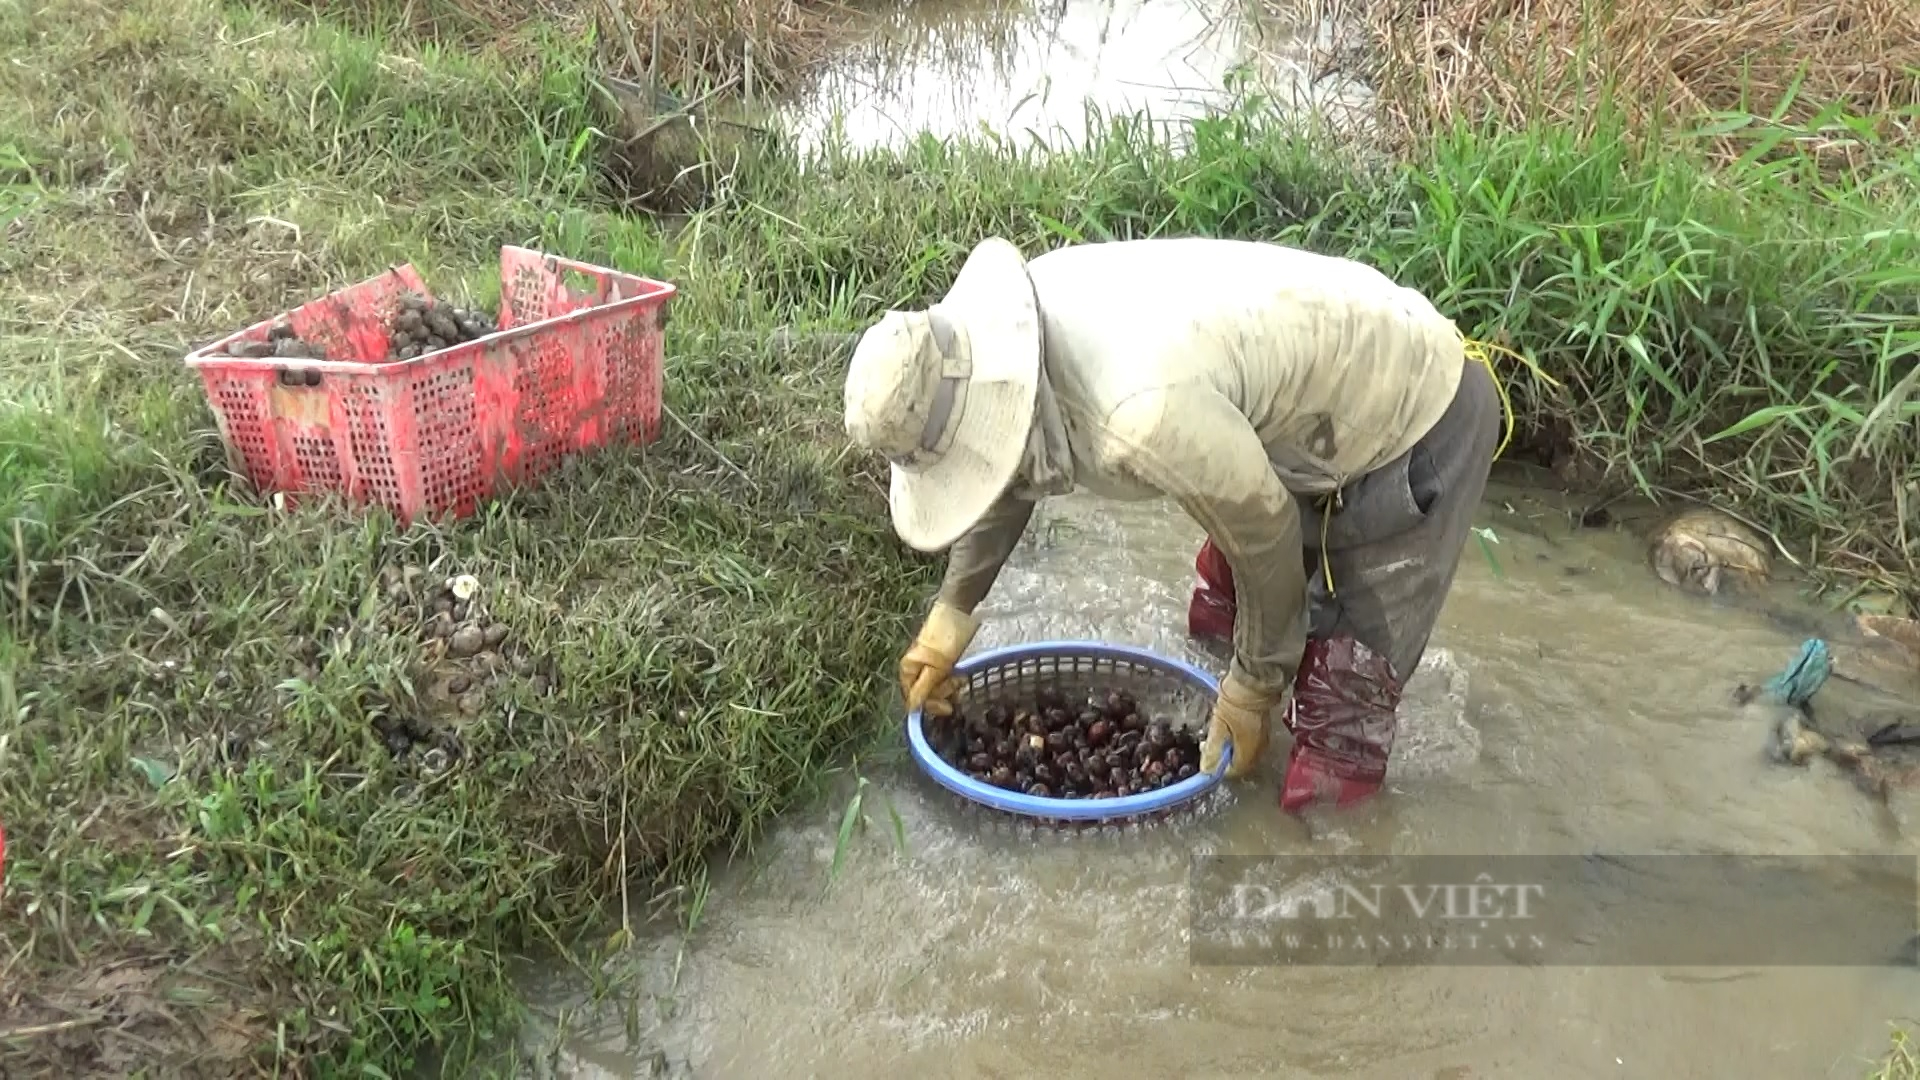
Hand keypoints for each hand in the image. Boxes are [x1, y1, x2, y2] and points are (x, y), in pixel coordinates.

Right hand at [900, 601, 977, 717]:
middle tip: (958, 683)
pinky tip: (962, 675)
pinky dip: (953, 679)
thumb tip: (911, 709)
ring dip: (950, 686)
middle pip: (926, 694)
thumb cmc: (947, 636)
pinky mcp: (940, 659)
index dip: (930, 705)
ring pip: (937, 686)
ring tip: (962, 677)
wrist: (959, 609)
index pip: (914, 699)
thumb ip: (925, 687)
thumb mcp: (937, 666)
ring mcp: (928, 663)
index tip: (949, 707)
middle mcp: (915, 668)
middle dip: (943, 693)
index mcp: (908, 669)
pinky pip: (944, 677)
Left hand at [1199, 671, 1279, 779]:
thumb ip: (1213, 749)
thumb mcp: (1218, 726)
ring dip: (1229, 749)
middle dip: (1222, 758)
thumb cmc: (1234, 705)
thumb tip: (1206, 769)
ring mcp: (1263, 740)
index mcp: (1248, 752)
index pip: (1232, 772)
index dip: (1217, 767)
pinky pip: (1249, 744)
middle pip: (1238, 764)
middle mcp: (1259, 750)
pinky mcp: (1262, 730)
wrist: (1252, 683)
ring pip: (1243, 754)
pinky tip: (1228, 730)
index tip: (1206, 753)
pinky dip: (1237, 742)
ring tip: (1217, 734)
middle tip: (1209, 743)